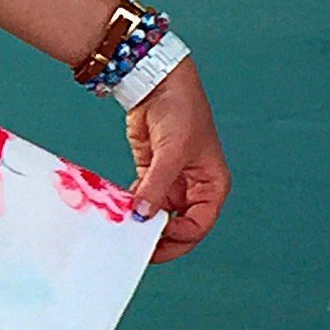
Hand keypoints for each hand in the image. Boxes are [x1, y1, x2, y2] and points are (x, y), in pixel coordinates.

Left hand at [123, 57, 228, 263]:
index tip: (154, 240)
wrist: (158, 83)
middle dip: (158, 238)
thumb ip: (157, 187)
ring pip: (157, 215)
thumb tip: (142, 214)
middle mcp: (193, 187)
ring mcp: (171, 182)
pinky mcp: (149, 173)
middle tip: (134, 246)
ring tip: (122, 231)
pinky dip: (130, 206)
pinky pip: (141, 198)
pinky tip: (118, 210)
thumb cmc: (182, 110)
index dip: (178, 239)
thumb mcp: (172, 152)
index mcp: (211, 185)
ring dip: (140, 222)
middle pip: (177, 227)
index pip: (198, 226)